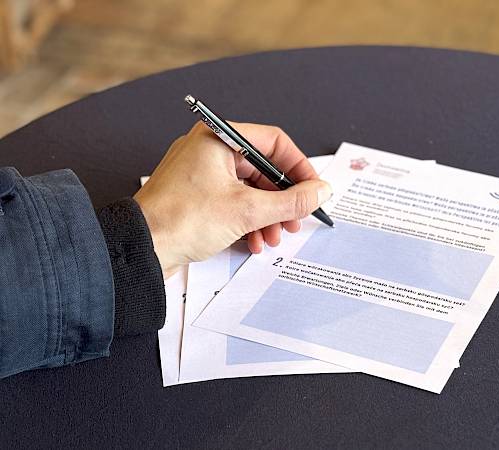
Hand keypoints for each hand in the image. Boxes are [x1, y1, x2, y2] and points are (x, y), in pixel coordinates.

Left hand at [134, 121, 331, 278]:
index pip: (274, 142)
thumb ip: (291, 201)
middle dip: (282, 200)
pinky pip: (233, 201)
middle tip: (295, 219)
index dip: (299, 167)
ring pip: (250, 188)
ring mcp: (201, 173)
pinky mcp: (197, 196)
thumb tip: (320, 192)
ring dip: (267, 214)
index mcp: (218, 138)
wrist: (140, 249)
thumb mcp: (248, 211)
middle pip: (263, 169)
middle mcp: (209, 149)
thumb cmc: (180, 220)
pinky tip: (253, 241)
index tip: (313, 190)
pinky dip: (248, 220)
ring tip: (274, 236)